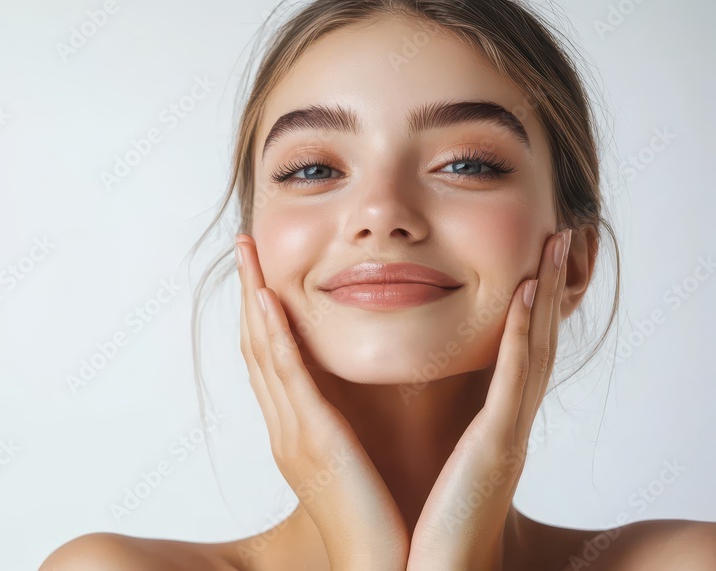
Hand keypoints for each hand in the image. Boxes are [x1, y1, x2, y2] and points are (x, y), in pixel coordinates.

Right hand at [235, 233, 408, 570]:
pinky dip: (275, 334)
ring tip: (248, 252)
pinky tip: (270, 299)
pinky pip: (289, 376)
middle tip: (243, 246)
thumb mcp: (358, 463)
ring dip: (254, 296)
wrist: (381, 567)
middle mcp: (284, 428)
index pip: (269, 360)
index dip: (260, 313)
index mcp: (296, 433)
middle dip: (247, 292)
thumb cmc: (381, 522)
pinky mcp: (314, 440)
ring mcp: (293, 433)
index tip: (260, 272)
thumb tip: (360, 398)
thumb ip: (350, 427)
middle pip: (255, 346)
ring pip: (263, 351)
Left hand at [406, 229, 572, 569]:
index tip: (535, 261)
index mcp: (491, 428)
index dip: (531, 306)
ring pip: (533, 348)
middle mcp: (505, 425)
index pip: (514, 353)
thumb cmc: (419, 527)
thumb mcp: (436, 463)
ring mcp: (506, 434)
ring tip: (557, 244)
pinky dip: (522, 335)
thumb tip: (409, 395)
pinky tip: (527, 295)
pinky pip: (512, 381)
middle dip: (549, 287)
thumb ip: (435, 427)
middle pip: (534, 341)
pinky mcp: (497, 447)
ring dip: (546, 293)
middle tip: (560, 235)